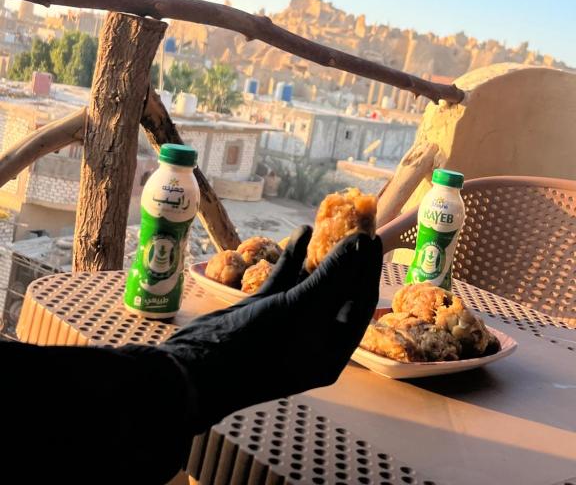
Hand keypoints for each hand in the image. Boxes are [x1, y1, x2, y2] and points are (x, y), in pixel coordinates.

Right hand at [160, 226, 381, 430]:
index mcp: (332, 351)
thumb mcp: (303, 308)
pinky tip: (301, 232)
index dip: (367, 271)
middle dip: (347, 261)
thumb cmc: (260, 345)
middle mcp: (314, 338)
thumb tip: (360, 244)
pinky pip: (286, 281)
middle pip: (338, 293)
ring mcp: (288, 325)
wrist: (197, 368)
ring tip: (330, 225)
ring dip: (320, 256)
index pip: (359, 304)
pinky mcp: (265, 312)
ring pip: (311, 285)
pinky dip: (293, 259)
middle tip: (357, 228)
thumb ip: (333, 276)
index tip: (373, 239)